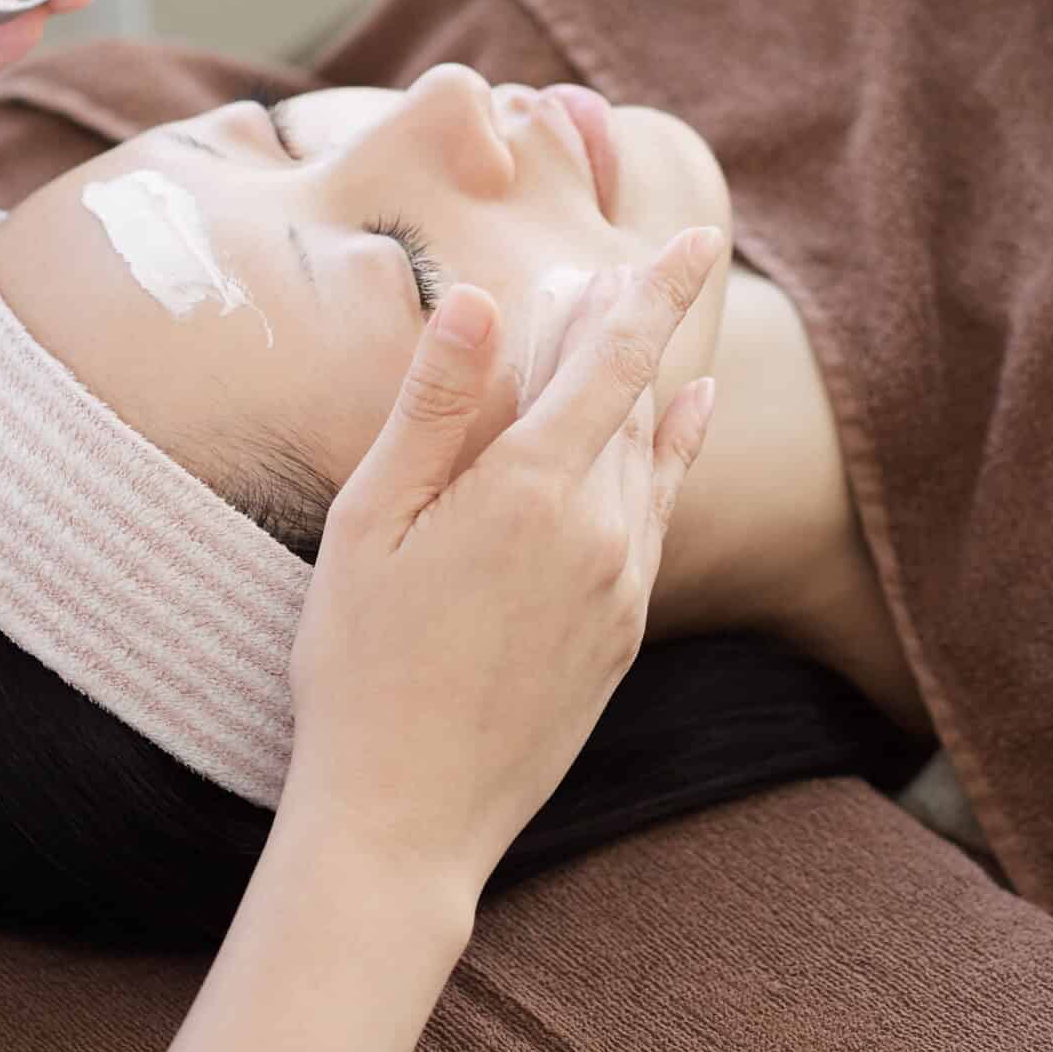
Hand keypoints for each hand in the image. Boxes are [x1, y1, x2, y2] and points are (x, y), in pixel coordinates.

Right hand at [284, 226, 724, 909]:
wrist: (407, 816)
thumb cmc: (360, 664)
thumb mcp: (370, 522)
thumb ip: (434, 407)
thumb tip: (481, 299)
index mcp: (532, 491)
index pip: (613, 361)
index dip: (652, 291)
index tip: (692, 235)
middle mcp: (600, 532)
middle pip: (632, 399)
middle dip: (631, 324)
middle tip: (631, 260)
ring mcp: (622, 586)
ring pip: (647, 455)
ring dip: (644, 384)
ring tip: (640, 324)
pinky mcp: (625, 631)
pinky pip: (661, 514)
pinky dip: (675, 453)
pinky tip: (687, 416)